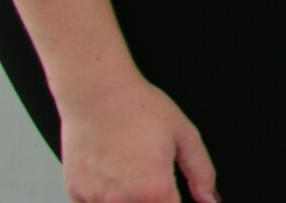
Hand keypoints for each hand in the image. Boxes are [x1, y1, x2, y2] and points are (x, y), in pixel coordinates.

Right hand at [57, 75, 215, 202]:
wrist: (97, 93)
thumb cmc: (138, 107)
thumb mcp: (185, 135)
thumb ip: (201, 172)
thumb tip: (210, 198)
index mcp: (154, 189)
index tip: (173, 195)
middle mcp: (122, 200)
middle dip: (154, 200)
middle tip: (150, 176)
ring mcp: (95, 199)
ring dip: (129, 200)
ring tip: (131, 172)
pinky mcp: (75, 193)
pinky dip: (105, 198)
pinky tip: (111, 176)